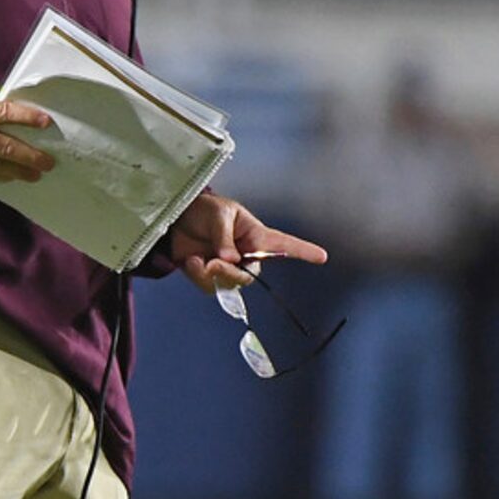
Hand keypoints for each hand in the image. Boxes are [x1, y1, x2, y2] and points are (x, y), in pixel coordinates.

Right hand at [0, 94, 55, 184]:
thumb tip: (23, 121)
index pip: (3, 113)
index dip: (26, 118)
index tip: (46, 123)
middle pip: (3, 147)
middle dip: (29, 156)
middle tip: (48, 162)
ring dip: (18, 171)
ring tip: (36, 174)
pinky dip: (1, 177)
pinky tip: (13, 176)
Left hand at [170, 192, 326, 293]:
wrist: (176, 220)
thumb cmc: (204, 210)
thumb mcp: (217, 216)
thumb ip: (224, 238)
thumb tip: (231, 261)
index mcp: (256, 235)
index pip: (284, 245)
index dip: (303, 251)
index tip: (322, 256)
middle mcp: (246, 254)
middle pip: (249, 276)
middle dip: (230, 274)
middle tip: (212, 264)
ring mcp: (229, 268)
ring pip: (229, 285)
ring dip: (211, 275)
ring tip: (197, 259)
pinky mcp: (211, 277)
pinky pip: (210, 287)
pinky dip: (198, 276)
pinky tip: (191, 261)